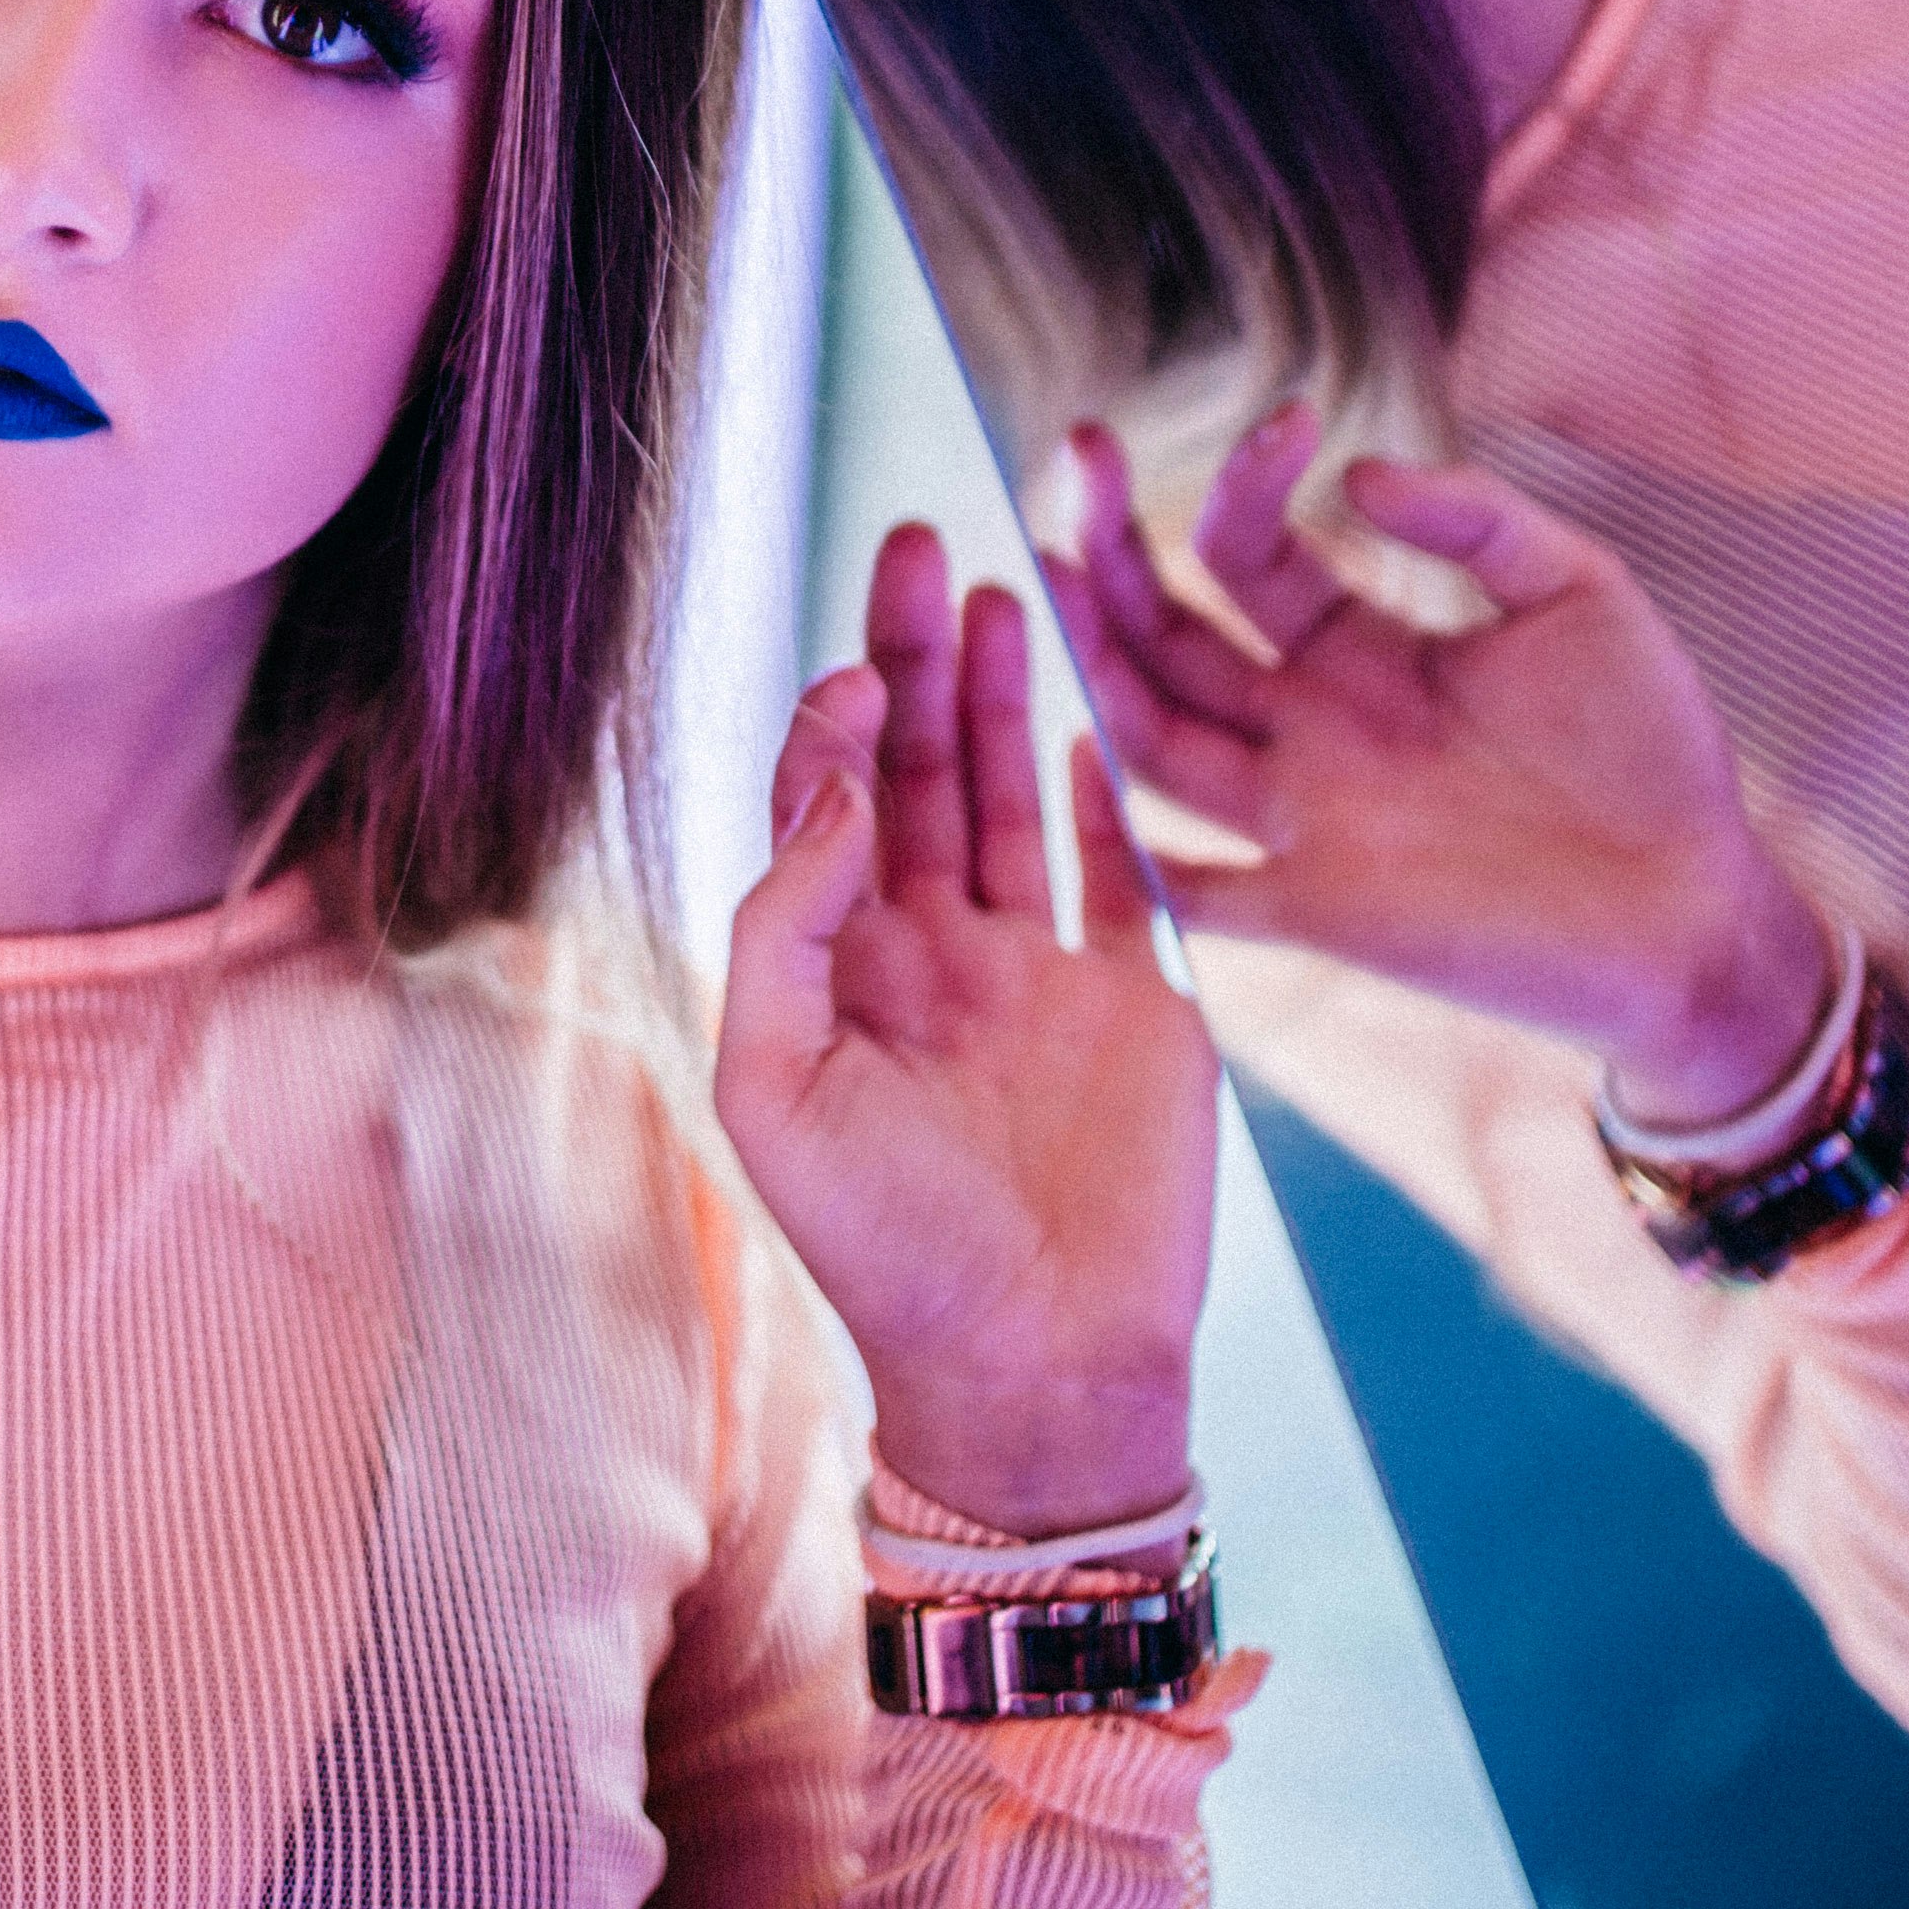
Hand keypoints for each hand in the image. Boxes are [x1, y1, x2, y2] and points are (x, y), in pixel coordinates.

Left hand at [716, 521, 1218, 1535]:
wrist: (1035, 1367)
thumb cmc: (882, 1250)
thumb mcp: (775, 1091)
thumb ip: (782, 929)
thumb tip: (831, 790)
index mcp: (838, 971)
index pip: (825, 807)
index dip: (833, 724)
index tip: (854, 669)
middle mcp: (932, 954)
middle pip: (916, 771)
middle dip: (911, 658)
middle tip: (914, 542)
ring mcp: (1036, 972)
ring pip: (1009, 798)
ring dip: (999, 695)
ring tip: (995, 589)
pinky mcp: (1134, 1000)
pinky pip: (1117, 873)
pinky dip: (1103, 791)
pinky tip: (1089, 710)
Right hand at [1038, 417, 1830, 1128]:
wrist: (1701, 912)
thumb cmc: (1652, 753)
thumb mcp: (1578, 592)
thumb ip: (1476, 518)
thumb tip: (1354, 471)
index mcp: (1359, 652)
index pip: (1249, 555)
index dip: (1246, 483)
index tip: (1288, 418)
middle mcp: (1309, 729)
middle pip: (1165, 635)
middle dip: (1110, 544)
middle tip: (1074, 450)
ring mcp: (1302, 819)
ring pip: (1153, 735)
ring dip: (1097, 658)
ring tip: (1051, 566)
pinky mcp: (1320, 912)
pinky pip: (1199, 889)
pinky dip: (1133, 849)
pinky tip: (1079, 771)